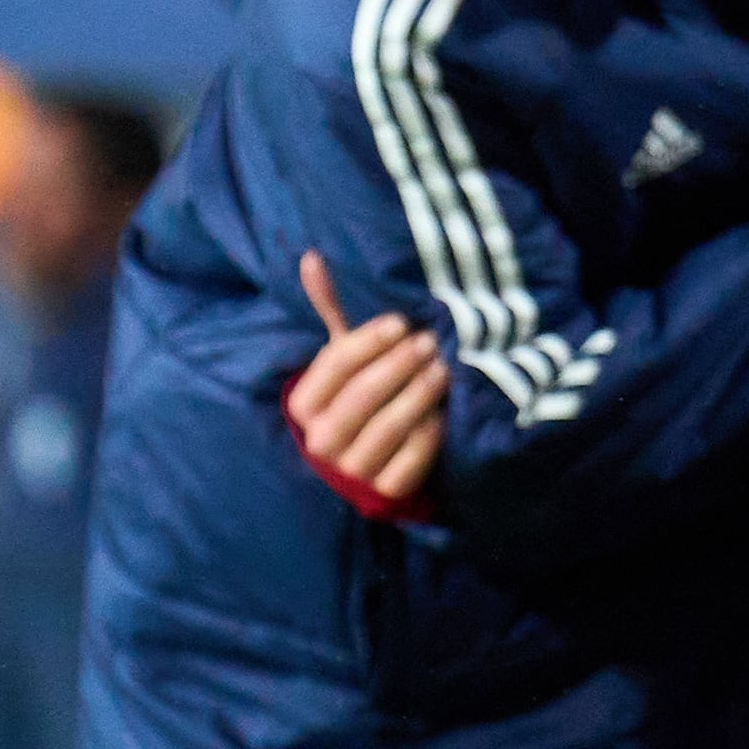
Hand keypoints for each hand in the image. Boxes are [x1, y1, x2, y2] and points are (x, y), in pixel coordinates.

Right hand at [289, 250, 447, 517]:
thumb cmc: (354, 399)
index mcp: (303, 406)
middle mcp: (321, 442)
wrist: (363, 466)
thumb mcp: (341, 359)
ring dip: (420, 395)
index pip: (335, 366)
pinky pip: (410, 462)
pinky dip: (429, 435)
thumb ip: (331, 312)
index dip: (369, 342)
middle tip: (431, 342)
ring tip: (443, 368)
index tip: (401, 323)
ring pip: (389, 428)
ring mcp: (351, 471)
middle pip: (363, 396)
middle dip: (400, 366)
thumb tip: (311, 257)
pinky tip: (444, 412)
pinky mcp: (382, 492)